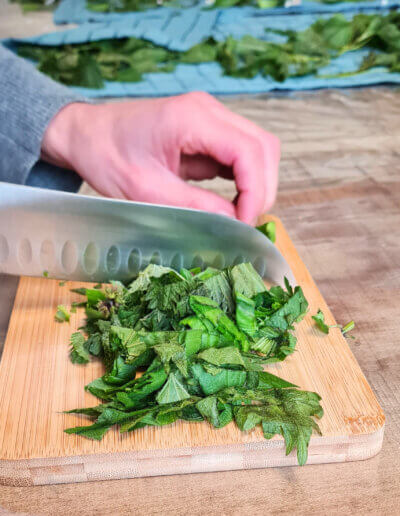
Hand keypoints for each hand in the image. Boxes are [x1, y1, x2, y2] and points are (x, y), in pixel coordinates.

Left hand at [41, 92, 279, 224]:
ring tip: (238, 216)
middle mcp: (209, 110)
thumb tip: (233, 222)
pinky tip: (230, 203)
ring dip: (256, 185)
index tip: (244, 223)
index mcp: (193, 117)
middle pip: (263, 147)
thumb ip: (193, 206)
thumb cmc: (106, 155)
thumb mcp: (145, 190)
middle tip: (244, 223)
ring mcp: (210, 118)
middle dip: (261, 189)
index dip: (255, 191)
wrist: (86, 134)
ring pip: (258, 150)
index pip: (249, 151)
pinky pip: (240, 155)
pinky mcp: (208, 132)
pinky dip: (243, 181)